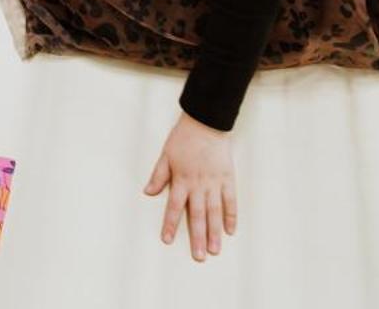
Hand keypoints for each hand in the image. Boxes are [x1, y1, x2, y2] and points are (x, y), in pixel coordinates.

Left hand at [143, 112, 237, 260]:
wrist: (206, 122)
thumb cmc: (184, 137)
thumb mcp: (166, 155)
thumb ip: (158, 175)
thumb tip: (147, 192)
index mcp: (181, 179)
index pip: (174, 207)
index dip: (170, 224)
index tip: (167, 240)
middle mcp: (198, 184)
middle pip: (197, 215)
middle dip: (196, 237)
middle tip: (199, 256)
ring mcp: (214, 183)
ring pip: (215, 212)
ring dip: (214, 232)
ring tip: (215, 250)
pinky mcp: (227, 178)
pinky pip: (230, 200)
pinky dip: (231, 216)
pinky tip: (230, 230)